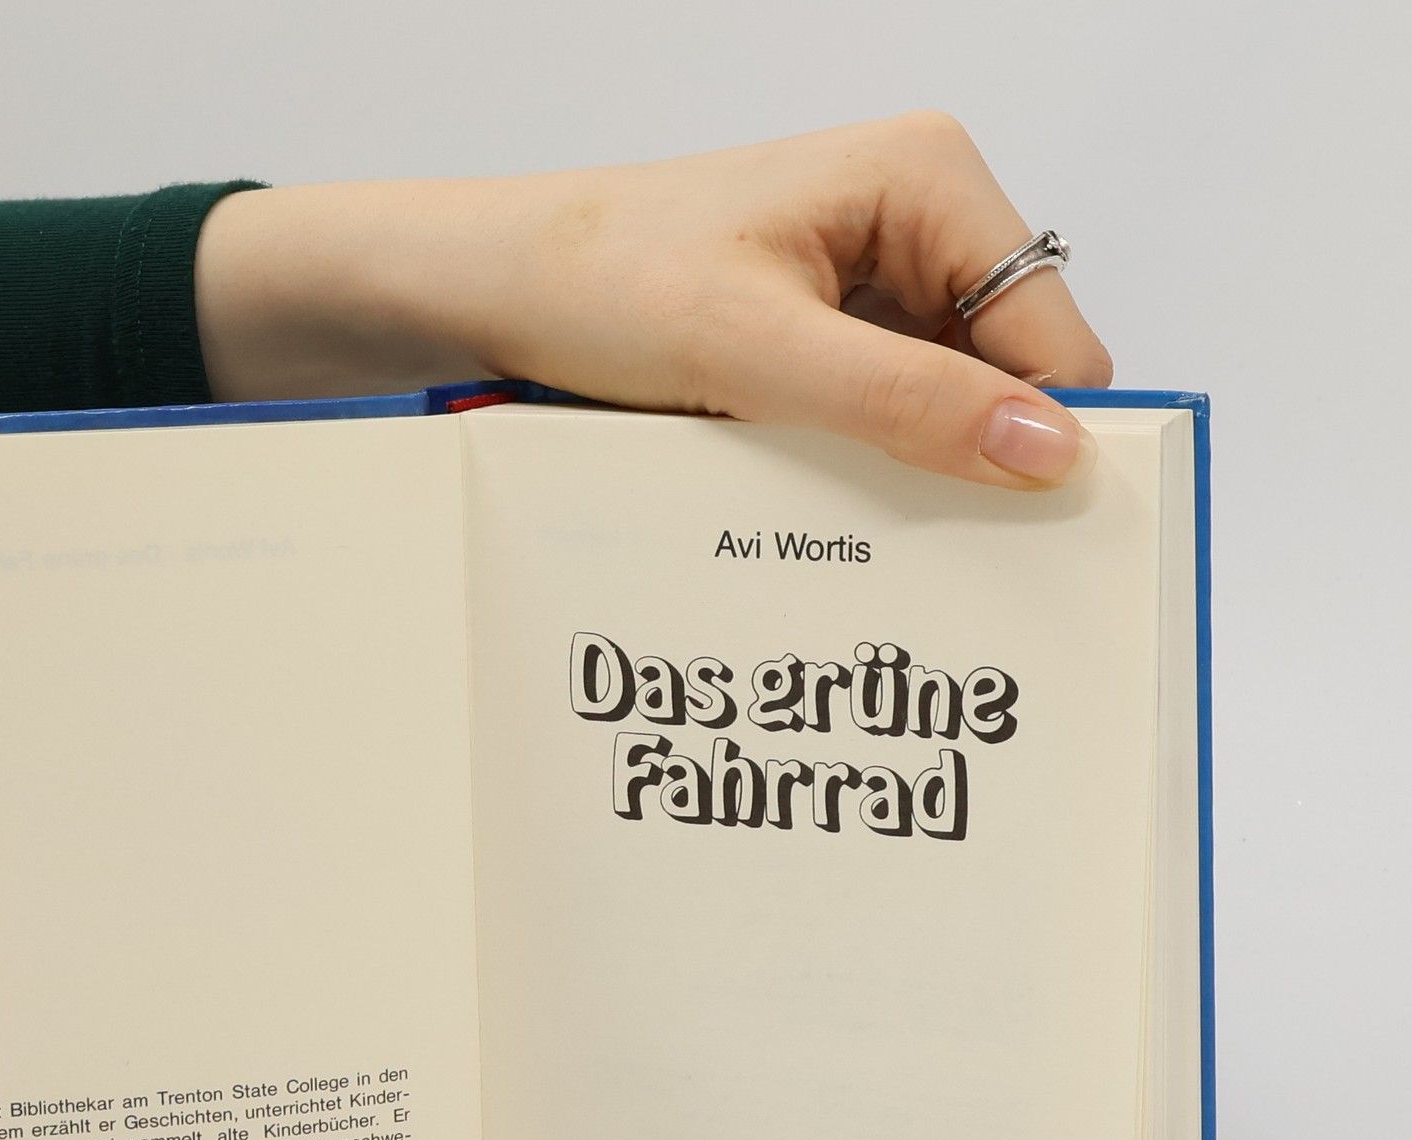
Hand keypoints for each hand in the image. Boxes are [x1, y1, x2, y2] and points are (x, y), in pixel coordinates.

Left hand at [196, 113, 1112, 487]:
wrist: (492, 286)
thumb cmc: (600, 282)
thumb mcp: (757, 351)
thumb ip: (905, 402)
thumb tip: (1048, 451)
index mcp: (929, 178)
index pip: (1052, 335)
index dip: (1044, 437)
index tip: (1026, 542)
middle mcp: (915, 215)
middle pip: (1004, 371)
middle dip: (973, 458)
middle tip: (928, 555)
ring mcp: (868, 275)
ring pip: (943, 403)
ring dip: (909, 467)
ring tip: (853, 525)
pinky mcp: (822, 327)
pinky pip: (880, 410)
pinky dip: (861, 461)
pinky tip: (816, 496)